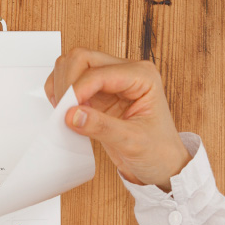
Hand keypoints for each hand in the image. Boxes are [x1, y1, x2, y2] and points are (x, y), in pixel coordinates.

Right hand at [44, 47, 191, 191]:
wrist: (163, 165)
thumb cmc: (159, 152)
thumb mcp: (132, 142)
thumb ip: (102, 127)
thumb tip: (72, 115)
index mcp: (142, 76)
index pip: (98, 73)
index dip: (77, 90)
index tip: (66, 113)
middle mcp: (126, 72)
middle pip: (82, 58)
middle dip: (67, 84)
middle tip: (63, 112)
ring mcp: (111, 81)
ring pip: (73, 66)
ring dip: (62, 86)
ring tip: (65, 113)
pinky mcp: (99, 93)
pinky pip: (71, 81)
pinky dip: (61, 93)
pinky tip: (67, 112)